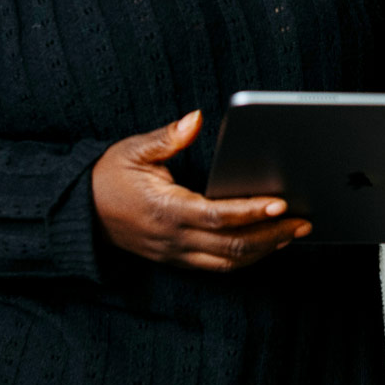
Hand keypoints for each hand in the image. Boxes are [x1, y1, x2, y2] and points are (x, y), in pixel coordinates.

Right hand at [92, 111, 309, 271]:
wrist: (80, 212)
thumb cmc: (108, 176)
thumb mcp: (134, 150)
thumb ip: (168, 137)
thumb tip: (195, 119)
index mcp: (165, 209)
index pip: (217, 216)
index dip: (251, 212)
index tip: (280, 203)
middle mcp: (173, 238)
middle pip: (231, 245)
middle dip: (272, 234)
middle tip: (304, 220)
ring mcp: (175, 253)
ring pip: (228, 261)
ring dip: (264, 249)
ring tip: (294, 232)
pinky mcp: (176, 259)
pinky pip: (218, 265)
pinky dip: (246, 256)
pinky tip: (267, 243)